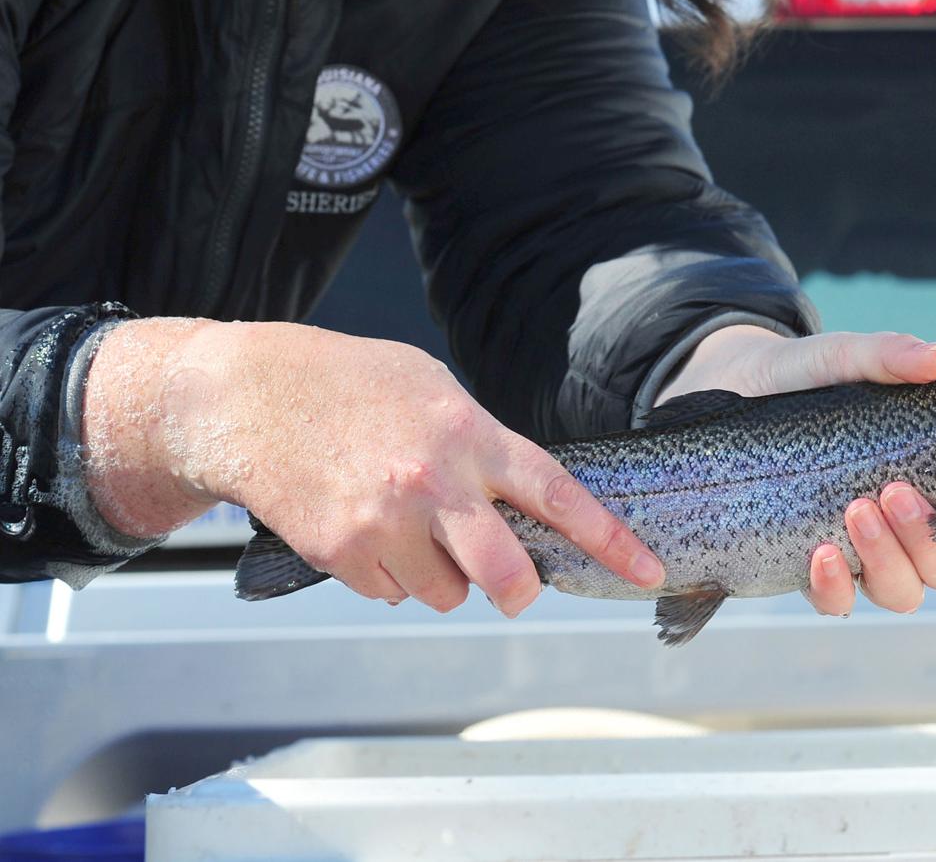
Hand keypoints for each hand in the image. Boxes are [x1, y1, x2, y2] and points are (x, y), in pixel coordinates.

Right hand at [83, 320, 663, 614]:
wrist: (246, 398)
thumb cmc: (349, 384)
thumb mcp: (430, 386)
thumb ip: (481, 440)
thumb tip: (520, 497)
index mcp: (469, 434)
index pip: (557, 495)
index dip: (609, 539)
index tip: (648, 570)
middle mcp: (435, 484)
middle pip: (507, 575)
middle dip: (519, 591)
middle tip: (515, 585)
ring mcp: (386, 525)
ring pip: (446, 594)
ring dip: (440, 574)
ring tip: (406, 522)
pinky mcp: (343, 554)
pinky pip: (393, 593)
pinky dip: (390, 574)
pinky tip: (365, 526)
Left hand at [657, 326, 935, 615]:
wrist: (725, 390)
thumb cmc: (793, 377)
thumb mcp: (836, 359)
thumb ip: (886, 356)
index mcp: (927, 480)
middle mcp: (900, 526)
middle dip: (930, 543)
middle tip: (893, 492)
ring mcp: (854, 550)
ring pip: (901, 593)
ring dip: (888, 563)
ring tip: (856, 511)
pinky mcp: (805, 564)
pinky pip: (836, 601)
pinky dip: (835, 587)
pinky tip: (820, 553)